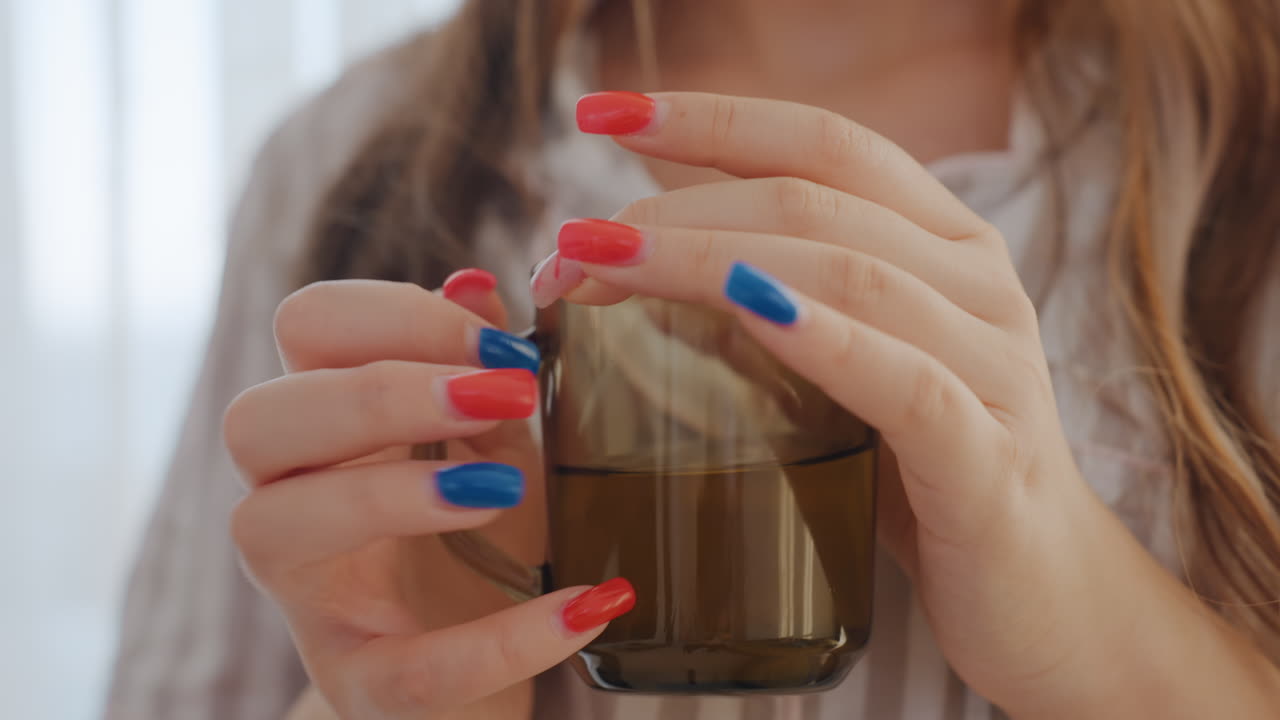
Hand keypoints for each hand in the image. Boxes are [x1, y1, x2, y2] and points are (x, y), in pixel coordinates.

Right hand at [224, 275, 634, 718]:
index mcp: (327, 426)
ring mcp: (312, 601)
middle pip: (257, 418)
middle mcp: (289, 503)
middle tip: (505, 394)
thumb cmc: (480, 543)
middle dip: (379, 393)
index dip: (396, 314)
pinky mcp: (363, 688)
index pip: (303, 327)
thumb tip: (475, 281)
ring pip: (271, 526)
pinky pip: (409, 672)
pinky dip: (505, 639)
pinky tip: (588, 604)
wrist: (481, 675)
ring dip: (391, 494)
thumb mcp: (490, 446)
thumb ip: (476, 368)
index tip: (501, 340)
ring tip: (504, 489)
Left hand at [532, 91, 1187, 715]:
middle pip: (814, 201)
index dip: (710, 117)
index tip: (600, 112)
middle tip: (570, 245)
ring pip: (848, 273)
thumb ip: (770, 312)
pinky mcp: (989, 459)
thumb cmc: (920, 477)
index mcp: (944, 244)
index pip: (824, 143)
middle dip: (675, 209)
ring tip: (605, 265)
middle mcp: (978, 282)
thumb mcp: (847, 371)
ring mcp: (994, 366)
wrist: (1042, 599)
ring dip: (709, 260)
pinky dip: (825, 340)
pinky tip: (751, 313)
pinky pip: (907, 384)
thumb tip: (626, 272)